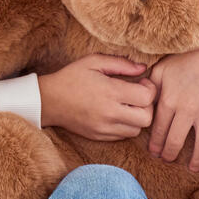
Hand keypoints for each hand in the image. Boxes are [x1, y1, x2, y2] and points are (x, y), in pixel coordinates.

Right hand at [39, 54, 156, 140]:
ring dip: (137, 118)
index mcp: (110, 92)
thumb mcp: (94, 61)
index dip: (150, 89)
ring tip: (127, 105)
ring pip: (137, 130)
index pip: (147, 98)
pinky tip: (117, 113)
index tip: (141, 83)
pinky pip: (123, 136)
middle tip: (137, 96)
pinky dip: (126, 126)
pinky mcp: (100, 136)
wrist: (49, 101)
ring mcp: (104, 128)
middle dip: (148, 106)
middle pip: (147, 118)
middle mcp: (110, 113)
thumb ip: (121, 63)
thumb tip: (143, 68)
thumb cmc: (72, 77)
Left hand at [147, 33, 198, 172]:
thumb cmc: (184, 58)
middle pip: (176, 141)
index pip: (158, 131)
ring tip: (193, 168)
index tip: (155, 152)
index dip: (156, 145)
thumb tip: (137, 101)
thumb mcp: (160, 70)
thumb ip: (148, 88)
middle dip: (171, 154)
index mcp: (168, 100)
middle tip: (169, 160)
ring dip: (196, 159)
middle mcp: (186, 109)